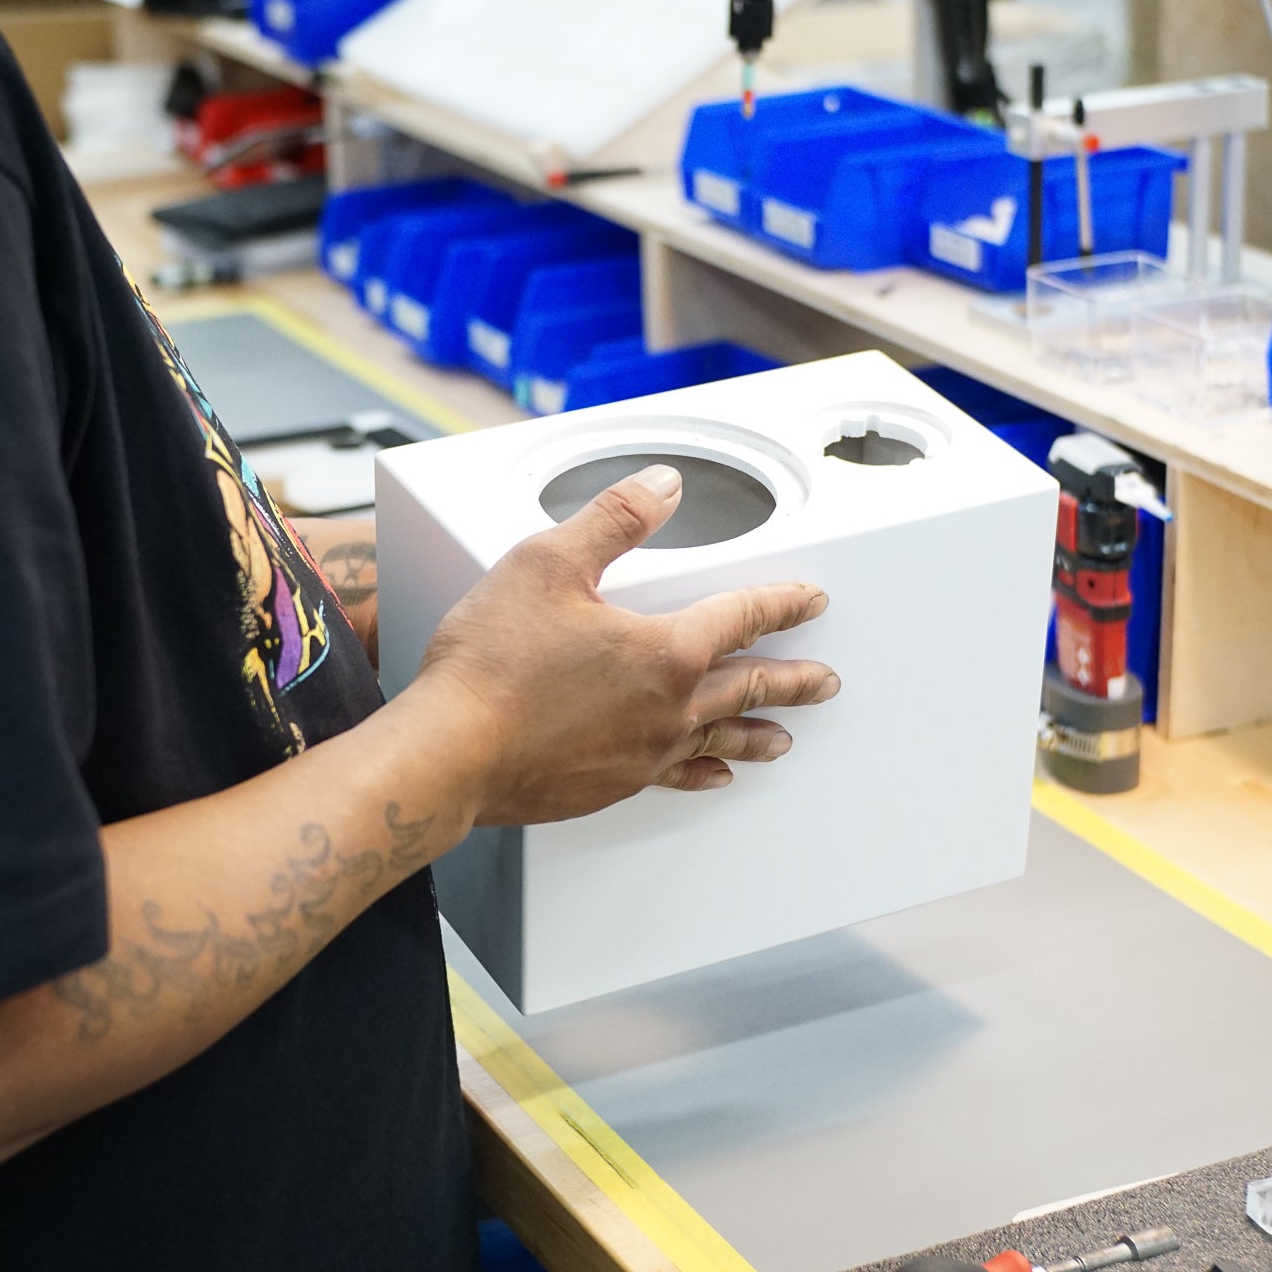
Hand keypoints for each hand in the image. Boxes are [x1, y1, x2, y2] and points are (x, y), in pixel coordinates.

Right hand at [411, 463, 838, 828]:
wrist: (449, 753)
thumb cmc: (491, 664)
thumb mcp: (549, 562)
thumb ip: (614, 520)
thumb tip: (661, 486)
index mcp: (665, 651)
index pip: (741, 617)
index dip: (781, 603)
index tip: (809, 601)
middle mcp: (667, 709)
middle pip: (748, 686)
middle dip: (790, 679)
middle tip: (822, 681)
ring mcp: (642, 754)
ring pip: (719, 738)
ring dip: (758, 732)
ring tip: (784, 738)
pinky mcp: (611, 785)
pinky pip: (677, 776)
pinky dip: (703, 772)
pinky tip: (712, 776)